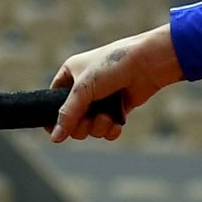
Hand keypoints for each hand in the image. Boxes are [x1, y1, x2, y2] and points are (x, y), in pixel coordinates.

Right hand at [50, 25, 183, 142]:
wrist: (148, 63)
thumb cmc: (113, 66)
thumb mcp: (84, 88)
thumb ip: (68, 114)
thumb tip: (55, 138)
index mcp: (70, 74)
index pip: (52, 101)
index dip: (53, 118)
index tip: (56, 131)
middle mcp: (84, 88)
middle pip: (72, 120)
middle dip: (80, 126)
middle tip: (88, 123)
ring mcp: (101, 99)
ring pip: (90, 127)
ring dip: (98, 127)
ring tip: (107, 119)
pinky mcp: (117, 109)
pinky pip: (107, 128)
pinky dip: (110, 130)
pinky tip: (116, 125)